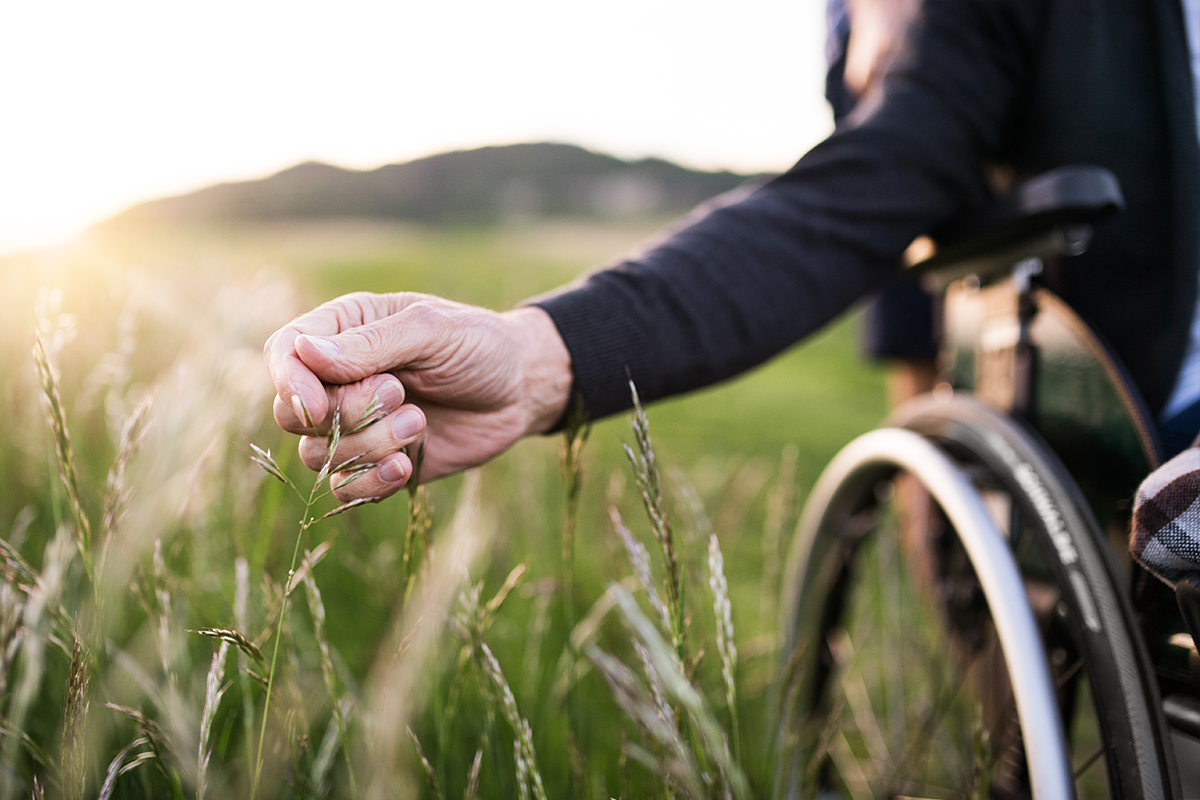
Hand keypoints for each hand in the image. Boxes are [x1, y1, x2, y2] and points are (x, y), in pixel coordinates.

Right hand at [263, 292, 572, 500]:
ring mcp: (355, 425)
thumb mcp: (432, 330)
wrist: (521, 390)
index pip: (284, 353)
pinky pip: (345, 489)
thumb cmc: (479, 345)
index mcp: (344, 330)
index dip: (289, 383)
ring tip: (419, 423)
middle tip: (398, 393)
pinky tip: (405, 466)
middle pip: (292, 413)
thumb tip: (304, 353)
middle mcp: (339, 378)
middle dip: (344, 414)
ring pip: (318, 455)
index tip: (318, 407)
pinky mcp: (376, 463)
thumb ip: (371, 344)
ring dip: (367, 446)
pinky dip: (371, 483)